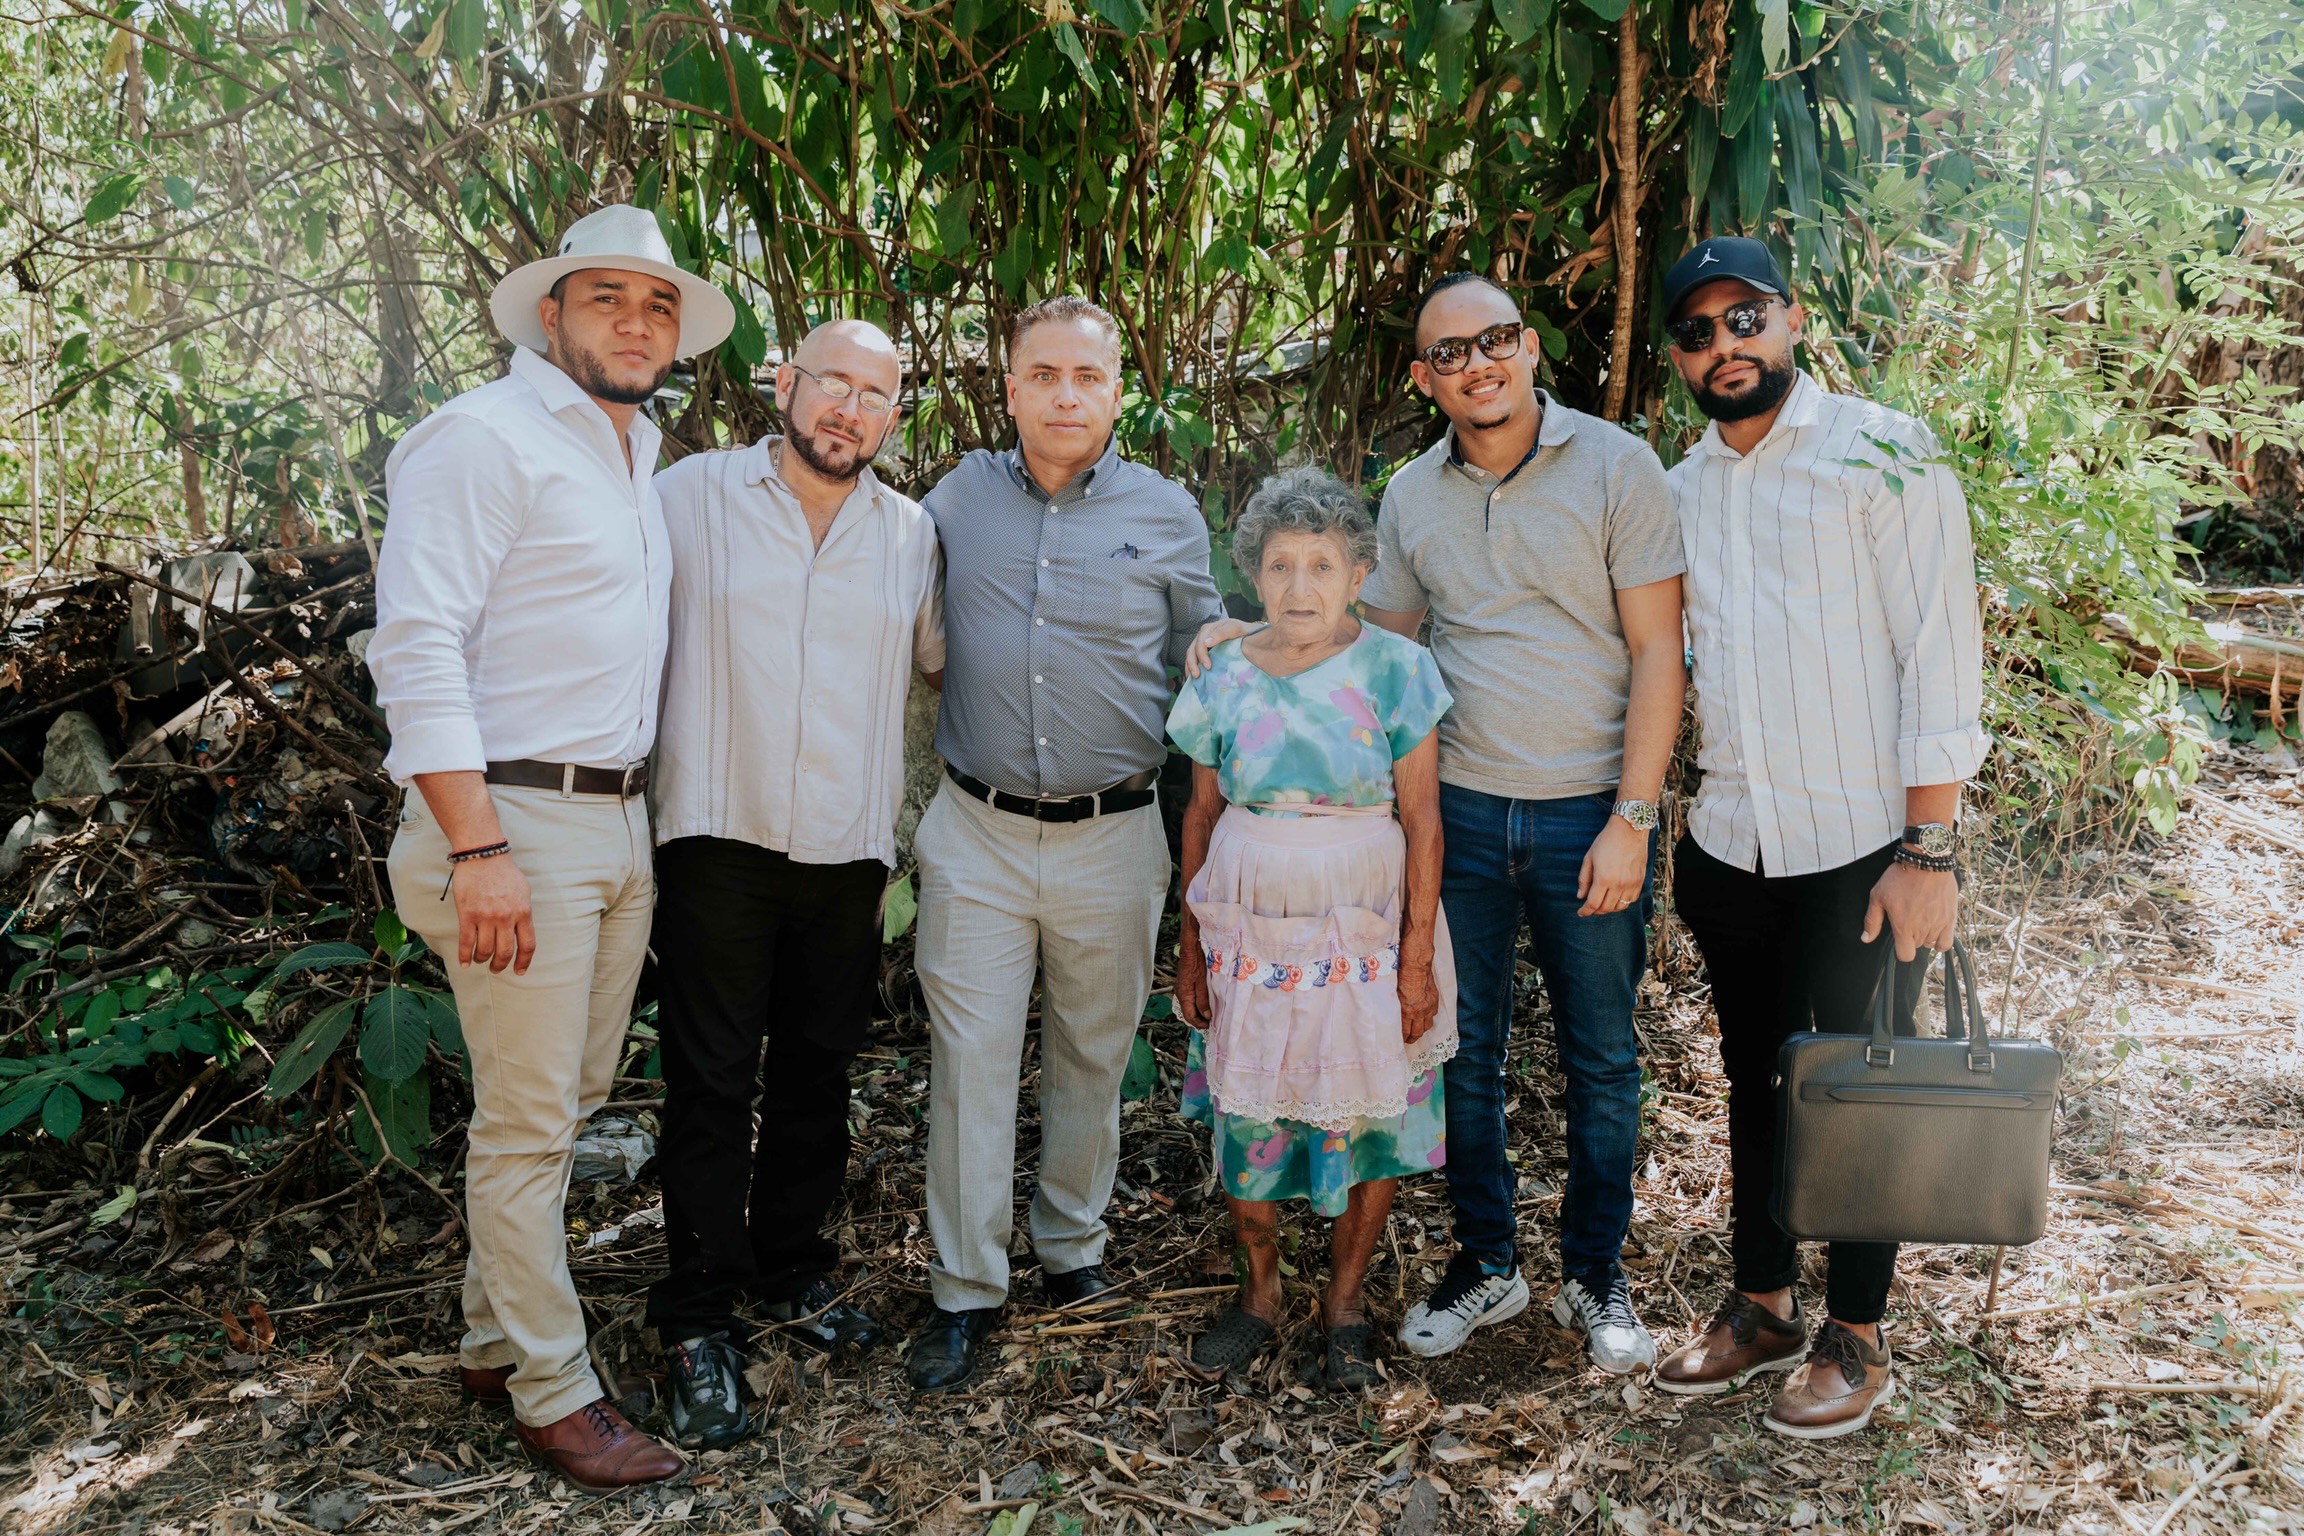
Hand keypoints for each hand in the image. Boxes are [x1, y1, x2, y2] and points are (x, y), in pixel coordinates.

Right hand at [451, 856, 535, 973]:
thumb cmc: (504, 872)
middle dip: (500, 965)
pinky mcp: (467, 915)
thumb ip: (524, 912)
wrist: (483, 855)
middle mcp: (506, 917)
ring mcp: (486, 917)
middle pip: (505, 952)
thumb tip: (522, 929)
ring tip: (480, 960)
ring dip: (482, 959)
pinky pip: (466, 942)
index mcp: (523, 912)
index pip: (527, 945)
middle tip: (496, 969)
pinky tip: (464, 962)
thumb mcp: (523, 891)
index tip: (520, 971)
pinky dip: (465, 956)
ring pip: (485, 950)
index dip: (524, 961)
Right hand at [1176, 926, 1210, 1027]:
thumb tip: (1206, 1016)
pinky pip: (1191, 998)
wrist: (1191, 945)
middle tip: (1213, 1022)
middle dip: (1200, 1019)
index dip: (1199, 1024)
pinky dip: (1198, 1003)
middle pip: (1188, 1012)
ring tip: (1212, 1014)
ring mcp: (1182, 988)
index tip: (1210, 1026)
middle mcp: (1180, 993)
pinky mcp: (1185, 983)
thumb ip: (1203, 1000)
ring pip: (1190, 1006)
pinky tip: (1207, 1002)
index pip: (1189, 1016)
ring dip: (1199, 1011)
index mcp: (1183, 994)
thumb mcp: (1202, 982)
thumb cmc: (1197, 961)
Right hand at [1184, 617, 1261, 677]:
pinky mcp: (1204, 653)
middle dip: (1192, 663)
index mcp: (1208, 629)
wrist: (1248, 635)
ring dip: (1190, 667)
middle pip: (1192, 650)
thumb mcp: (1235, 628)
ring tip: (1194, 678)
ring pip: (1190, 656)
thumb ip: (1221, 633)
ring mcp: (1202, 645)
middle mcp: (1202, 636)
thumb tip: (1207, 643)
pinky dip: (1192, 668)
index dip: (1202, 655)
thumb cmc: (1243, 631)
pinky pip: (1194, 660)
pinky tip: (1194, 677)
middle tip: (1197, 675)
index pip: (1200, 643)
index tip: (1208, 667)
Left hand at [1398, 958, 1439, 1042]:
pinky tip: (1425, 1017)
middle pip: (1417, 1032)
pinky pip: (1433, 1014)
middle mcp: (1420, 1012)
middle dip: (1412, 1038)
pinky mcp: (1435, 1000)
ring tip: (1417, 1032)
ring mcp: (1429, 1006)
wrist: (1416, 966)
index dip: (1402, 1037)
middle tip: (1408, 1041)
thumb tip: (1391, 1015)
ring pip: (1427, 1025)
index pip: (1405, 1031)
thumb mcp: (1393, 994)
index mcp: (1408, 1011)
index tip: (1399, 1040)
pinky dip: (1429, 1018)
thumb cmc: (1401, 977)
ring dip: (1421, 1030)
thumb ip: (1394, 1007)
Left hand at [1576, 815, 1649, 917]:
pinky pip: (1631, 900)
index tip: (1580, 912)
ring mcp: (1631, 884)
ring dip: (1609, 909)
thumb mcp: (1589, 858)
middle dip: (1595, 911)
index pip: (1593, 904)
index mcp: (1603, 878)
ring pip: (1620, 907)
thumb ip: (1584, 879)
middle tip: (1589, 908)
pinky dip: (1622, 903)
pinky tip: (1616, 898)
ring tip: (1602, 904)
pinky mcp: (1640, 881)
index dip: (1585, 911)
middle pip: (1606, 908)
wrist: (1630, 830)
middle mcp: (1618, 884)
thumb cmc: (1606, 841)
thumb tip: (1580, 896)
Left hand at [1863, 860, 1957, 959]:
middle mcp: (1922, 929)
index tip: (1899, 941)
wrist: (1926, 862)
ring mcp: (1939, 924)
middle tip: (1908, 920)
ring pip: (1931, 944)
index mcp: (1904, 927)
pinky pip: (1948, 941)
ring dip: (1925, 937)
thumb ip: (1872, 920)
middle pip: (1917, 947)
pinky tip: (1935, 930)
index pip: (1905, 955)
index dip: (1901, 951)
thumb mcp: (1878, 896)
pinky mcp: (1951, 918)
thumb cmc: (1900, 877)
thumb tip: (1866, 938)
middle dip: (1911, 938)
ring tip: (1921, 922)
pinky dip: (1941, 940)